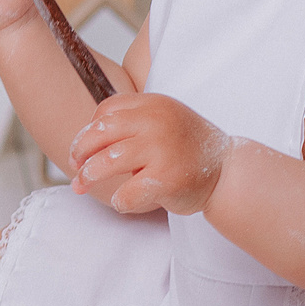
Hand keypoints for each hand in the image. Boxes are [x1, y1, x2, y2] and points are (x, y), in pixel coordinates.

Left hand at [66, 93, 229, 216]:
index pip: (106, 110)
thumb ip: (132, 123)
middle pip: (100, 133)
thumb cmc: (189, 149)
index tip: (83, 148)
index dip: (89, 130)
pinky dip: (119, 201)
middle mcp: (156, 122)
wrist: (229, 172)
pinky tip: (123, 201)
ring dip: (89, 176)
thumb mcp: (163, 121)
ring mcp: (161, 149)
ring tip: (83, 185)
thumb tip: (83, 144)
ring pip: (106, 163)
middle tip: (75, 167)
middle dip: (80, 152)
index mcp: (153, 104)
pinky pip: (126, 193)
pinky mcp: (166, 178)